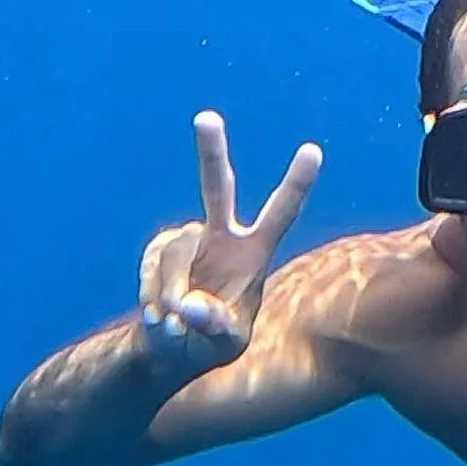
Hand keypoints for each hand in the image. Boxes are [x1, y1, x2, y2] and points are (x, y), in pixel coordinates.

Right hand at [138, 111, 321, 367]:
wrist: (171, 348)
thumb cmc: (210, 344)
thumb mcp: (223, 346)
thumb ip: (213, 327)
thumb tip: (191, 307)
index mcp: (254, 255)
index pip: (280, 214)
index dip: (296, 184)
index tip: (314, 150)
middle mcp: (223, 238)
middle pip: (216, 188)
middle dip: (210, 153)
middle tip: (206, 117)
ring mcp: (189, 240)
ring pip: (175, 251)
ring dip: (170, 291)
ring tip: (174, 323)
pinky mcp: (162, 249)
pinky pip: (153, 262)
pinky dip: (152, 292)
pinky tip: (159, 313)